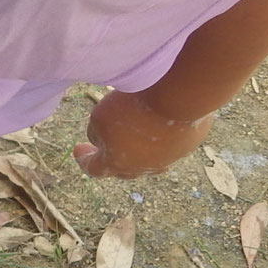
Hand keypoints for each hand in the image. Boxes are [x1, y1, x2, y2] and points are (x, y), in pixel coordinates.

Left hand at [73, 90, 212, 178]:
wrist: (178, 98)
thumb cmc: (132, 108)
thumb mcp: (99, 117)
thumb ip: (97, 133)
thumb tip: (105, 140)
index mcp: (116, 164)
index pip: (94, 169)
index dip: (84, 160)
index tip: (78, 149)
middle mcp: (144, 168)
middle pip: (123, 169)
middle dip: (113, 159)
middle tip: (106, 147)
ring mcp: (170, 158)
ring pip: (151, 160)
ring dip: (140, 151)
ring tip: (135, 137)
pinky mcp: (189, 144)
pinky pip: (171, 145)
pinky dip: (162, 138)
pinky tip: (160, 125)